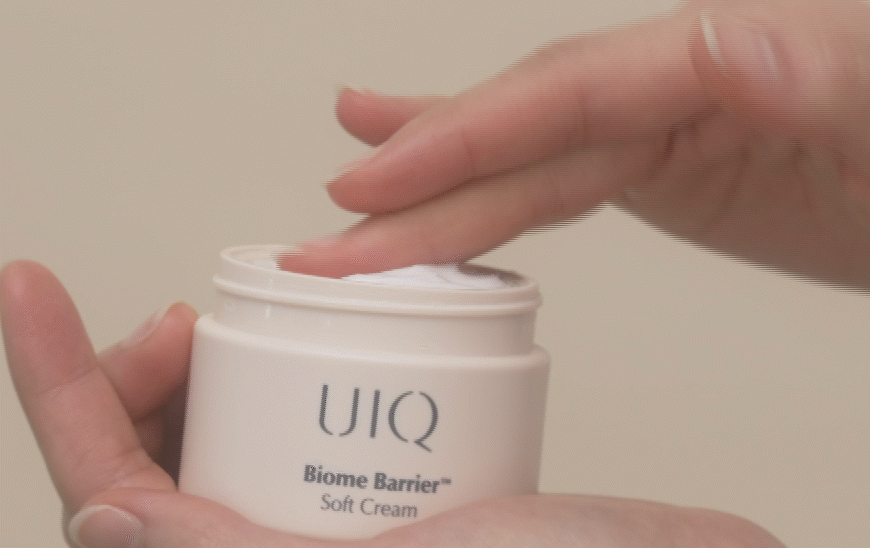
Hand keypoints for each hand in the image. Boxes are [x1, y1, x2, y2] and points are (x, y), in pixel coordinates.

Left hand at [2, 261, 784, 546]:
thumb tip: (103, 521)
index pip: (117, 503)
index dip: (64, 398)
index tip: (30, 293)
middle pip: (165, 470)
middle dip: (137, 384)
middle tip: (173, 315)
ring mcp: (347, 538)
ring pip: (231, 446)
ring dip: (210, 372)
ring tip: (228, 312)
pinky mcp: (408, 504)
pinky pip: (310, 434)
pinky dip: (287, 376)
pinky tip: (311, 329)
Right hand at [280, 0, 869, 325]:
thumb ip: (825, 82)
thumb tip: (713, 44)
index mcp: (738, 51)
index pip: (574, 88)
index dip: (470, 134)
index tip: (383, 181)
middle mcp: (691, 74)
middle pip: (531, 122)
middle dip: (427, 174)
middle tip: (332, 226)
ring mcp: (676, 121)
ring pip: (534, 150)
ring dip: (441, 178)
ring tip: (352, 184)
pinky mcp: (674, 166)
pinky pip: (564, 176)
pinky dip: (498, 186)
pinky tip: (454, 186)